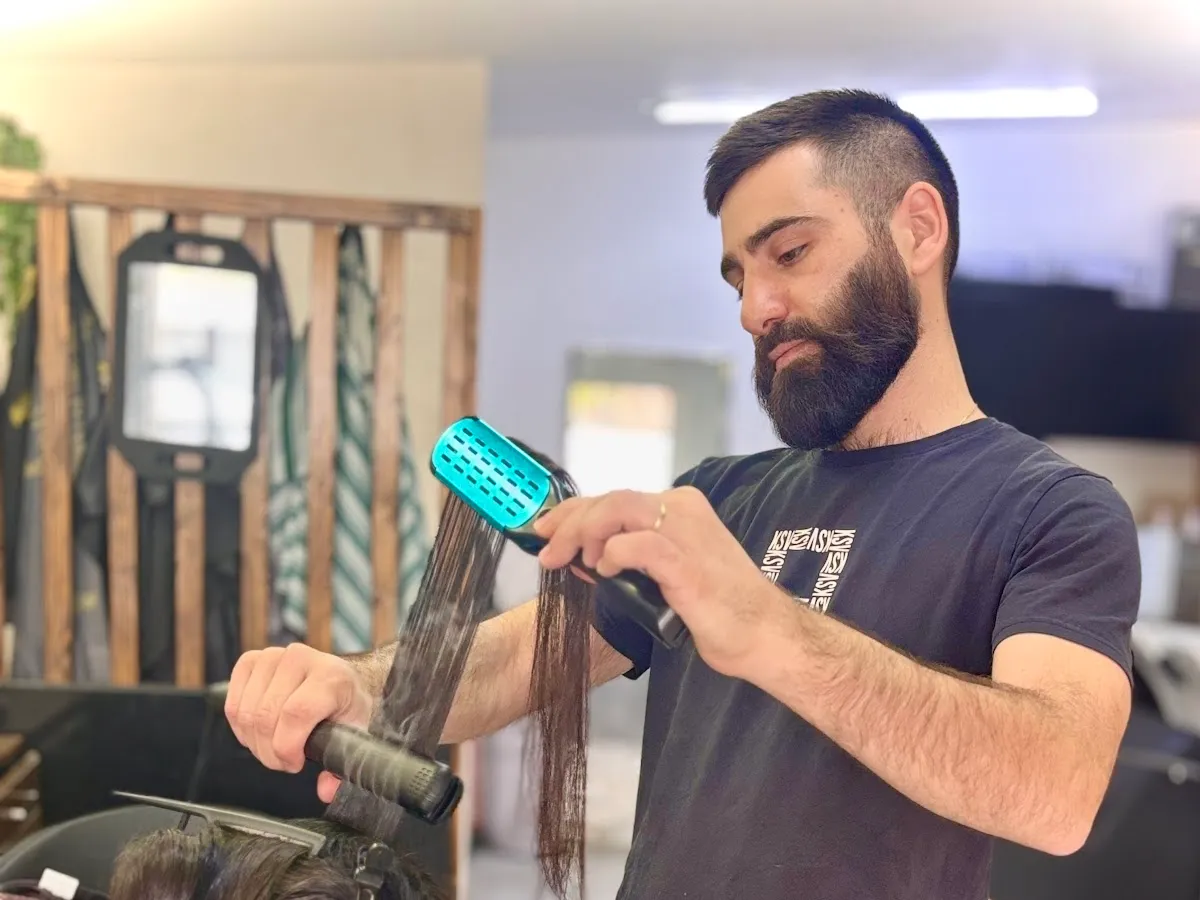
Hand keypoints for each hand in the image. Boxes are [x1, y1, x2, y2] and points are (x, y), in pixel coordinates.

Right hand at [225, 643, 372, 802]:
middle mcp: (300, 659)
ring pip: (245, 714)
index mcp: (330, 676)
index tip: (295, 762)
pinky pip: (232, 706)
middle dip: (270, 752)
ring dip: (255, 743)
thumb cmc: (343, 703)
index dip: (288, 747)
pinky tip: (259, 732)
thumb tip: (326, 789)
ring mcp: (272, 657)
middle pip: (265, 717)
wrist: (336, 676)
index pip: (296, 713)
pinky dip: (241, 729)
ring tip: (274, 745)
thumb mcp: (354, 731)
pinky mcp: (250, 661)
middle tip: (285, 760)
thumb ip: (342, 763)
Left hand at [533, 486, 788, 676]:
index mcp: (680, 507)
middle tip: (547, 552)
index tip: (546, 529)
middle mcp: (683, 510)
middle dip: (569, 523)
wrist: (764, 634)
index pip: (615, 498)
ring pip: (618, 510)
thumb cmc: (718, 609)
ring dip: (584, 534)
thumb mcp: (665, 575)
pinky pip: (637, 545)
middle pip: (611, 500)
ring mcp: (686, 533)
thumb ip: (631, 559)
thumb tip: (582, 558)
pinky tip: (605, 572)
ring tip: (574, 563)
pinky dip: (613, 555)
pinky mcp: (686, 562)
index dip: (574, 511)